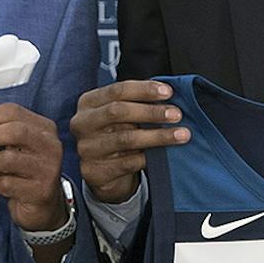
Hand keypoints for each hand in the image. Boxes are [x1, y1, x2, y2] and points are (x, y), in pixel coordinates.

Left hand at [0, 103, 70, 255]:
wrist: (43, 207)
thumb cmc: (23, 171)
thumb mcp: (16, 145)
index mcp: (44, 128)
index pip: (13, 111)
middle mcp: (51, 146)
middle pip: (14, 131)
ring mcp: (48, 169)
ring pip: (7, 159)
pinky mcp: (41, 191)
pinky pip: (6, 183)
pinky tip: (1, 186)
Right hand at [69, 80, 187, 204]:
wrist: (103, 172)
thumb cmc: (116, 135)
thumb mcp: (120, 115)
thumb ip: (136, 103)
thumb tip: (168, 95)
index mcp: (88, 103)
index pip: (117, 90)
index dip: (144, 90)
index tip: (168, 93)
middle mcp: (82, 123)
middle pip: (119, 112)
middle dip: (151, 112)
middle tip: (176, 114)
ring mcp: (86, 148)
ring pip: (126, 139)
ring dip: (158, 136)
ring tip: (181, 134)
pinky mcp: (93, 171)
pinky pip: (127, 163)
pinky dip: (148, 158)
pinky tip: (164, 156)